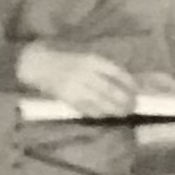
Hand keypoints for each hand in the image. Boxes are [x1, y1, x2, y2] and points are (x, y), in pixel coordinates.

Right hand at [15, 45, 137, 116]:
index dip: (129, 83)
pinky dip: (99, 113)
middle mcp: (86, 73)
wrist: (38, 65)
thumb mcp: (84, 58)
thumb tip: (124, 83)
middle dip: (125, 100)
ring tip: (123, 114)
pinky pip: (87, 108)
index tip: (137, 90)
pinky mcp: (68, 98)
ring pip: (101, 102)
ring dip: (114, 110)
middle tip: (133, 106)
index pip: (117, 73)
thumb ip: (101, 69)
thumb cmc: (65, 61)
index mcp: (91, 60)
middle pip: (111, 90)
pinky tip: (106, 115)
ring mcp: (77, 87)